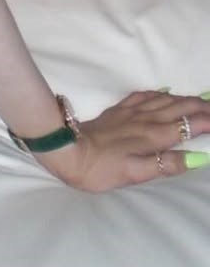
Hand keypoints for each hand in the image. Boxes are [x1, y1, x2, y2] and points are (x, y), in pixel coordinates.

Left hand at [33, 90, 209, 190]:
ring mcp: (131, 112)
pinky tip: (163, 93)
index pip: (188, 124)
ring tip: (199, 99)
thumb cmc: (103, 168)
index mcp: (154, 136)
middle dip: (201, 105)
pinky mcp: (118, 110)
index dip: (207, 121)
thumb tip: (195, 158)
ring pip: (164, 99)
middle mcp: (146, 119)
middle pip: (180, 106)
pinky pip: (143, 96)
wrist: (69, 150)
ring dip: (184, 98)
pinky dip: (158, 94)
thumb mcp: (136, 174)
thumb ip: (166, 165)